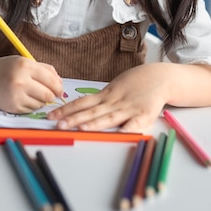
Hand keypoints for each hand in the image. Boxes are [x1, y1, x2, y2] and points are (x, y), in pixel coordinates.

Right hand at [0, 56, 63, 113]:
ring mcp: (16, 95)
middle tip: (49, 94)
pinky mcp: (12, 107)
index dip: (58, 87)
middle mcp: (20, 81)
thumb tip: (60, 83)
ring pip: (40, 104)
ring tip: (31, 93)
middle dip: (51, 96)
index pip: (51, 80)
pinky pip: (30, 110)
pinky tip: (23, 98)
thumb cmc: (6, 69)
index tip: (59, 90)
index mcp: (25, 66)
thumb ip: (44, 70)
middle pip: (48, 95)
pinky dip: (30, 106)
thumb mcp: (24, 61)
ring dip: (40, 101)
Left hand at [47, 64, 169, 131]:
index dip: (67, 110)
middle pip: (91, 111)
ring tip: (81, 129)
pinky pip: (135, 123)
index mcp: (106, 96)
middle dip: (74, 119)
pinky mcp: (144, 114)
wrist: (158, 77)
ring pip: (109, 117)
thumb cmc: (134, 84)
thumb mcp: (114, 88)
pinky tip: (121, 133)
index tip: (52, 116)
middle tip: (58, 125)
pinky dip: (128, 128)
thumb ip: (100, 99)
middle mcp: (114, 102)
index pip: (82, 103)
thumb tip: (80, 108)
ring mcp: (129, 108)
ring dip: (95, 124)